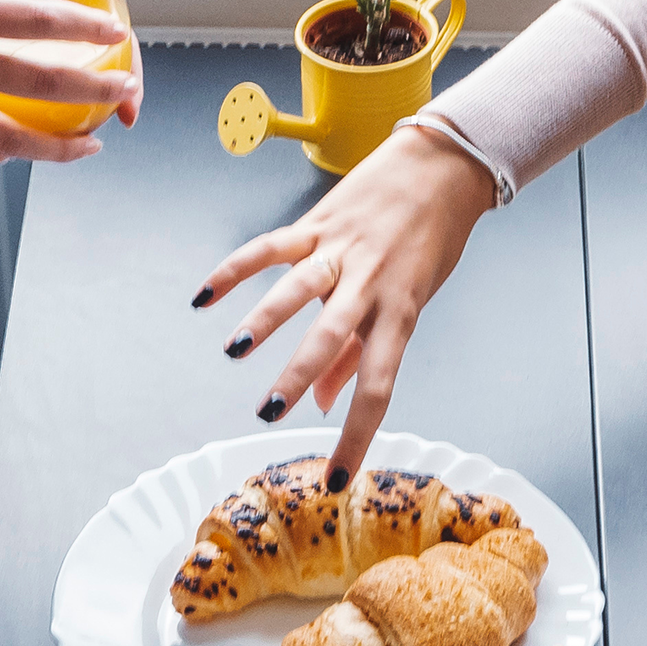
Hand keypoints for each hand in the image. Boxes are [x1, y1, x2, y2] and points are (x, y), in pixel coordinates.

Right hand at [0, 0, 144, 163]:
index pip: (39, 20)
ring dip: (66, 139)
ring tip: (96, 138)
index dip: (86, 28)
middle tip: (125, 89)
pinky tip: (36, 151)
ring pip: (21, 133)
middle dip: (96, 87)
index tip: (116, 33)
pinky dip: (14, 152)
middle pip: (47, 82)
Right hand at [194, 121, 497, 475]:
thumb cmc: (430, 241)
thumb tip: (324, 403)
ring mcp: (342, 252)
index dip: (355, 437)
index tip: (333, 480)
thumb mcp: (410, 301)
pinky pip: (272, 247)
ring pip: (300, 289)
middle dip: (299, 376)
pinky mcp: (319, 224)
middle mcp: (370, 285)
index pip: (378, 388)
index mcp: (399, 315)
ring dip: (265, 319)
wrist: (442, 166)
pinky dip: (236, 269)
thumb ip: (362, 353)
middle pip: (333, 338)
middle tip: (267, 413)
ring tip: (235, 351)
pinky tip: (204, 296)